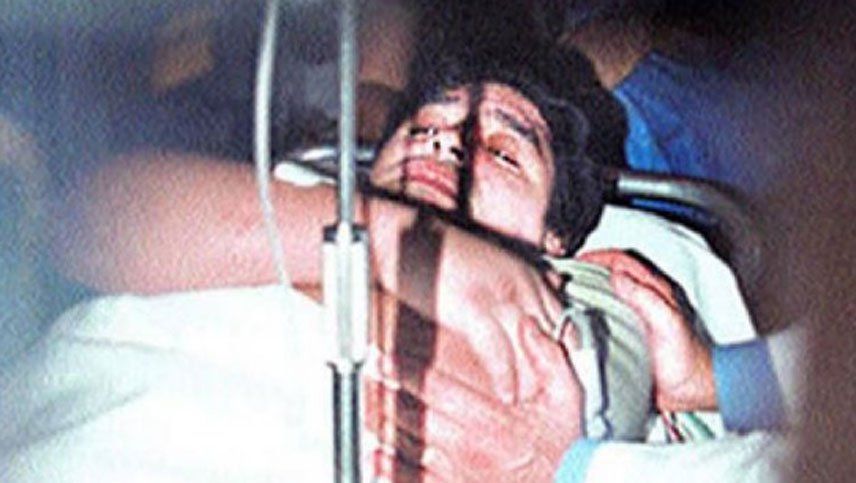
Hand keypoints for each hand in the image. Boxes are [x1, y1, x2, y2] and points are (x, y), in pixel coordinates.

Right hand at [367, 207, 567, 399]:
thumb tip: (540, 294)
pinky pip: (500, 353)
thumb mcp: (488, 263)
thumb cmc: (439, 251)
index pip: (563, 318)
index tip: (561, 371)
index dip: (565, 348)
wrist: (403, 235)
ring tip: (531, 399)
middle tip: (551, 394)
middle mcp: (522, 284)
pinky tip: (506, 393)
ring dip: (533, 379)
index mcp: (526, 274)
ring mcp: (502, 297)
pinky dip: (505, 378)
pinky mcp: (476, 309)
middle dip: (554, 368)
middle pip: (554, 336)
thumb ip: (516, 284)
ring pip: (533, 349)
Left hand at [368, 317, 582, 481]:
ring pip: (407, 445)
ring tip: (363, 407)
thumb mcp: (568, 397)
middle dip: (384, 393)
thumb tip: (529, 326)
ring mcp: (458, 472)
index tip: (384, 357)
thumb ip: (548, 359)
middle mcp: (468, 446)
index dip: (405, 371)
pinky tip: (375, 457)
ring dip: (381, 425)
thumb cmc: (565, 448)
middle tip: (363, 376)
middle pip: (412, 415)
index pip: (437, 389)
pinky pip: (413, 480)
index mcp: (490, 420)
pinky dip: (390, 468)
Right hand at [578, 249, 715, 411]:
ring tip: (564, 292)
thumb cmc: (687, 359)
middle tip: (564, 274)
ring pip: (606, 293)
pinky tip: (576, 319)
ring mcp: (634, 316)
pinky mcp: (627, 334)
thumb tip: (618, 276)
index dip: (599, 256)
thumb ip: (646, 297)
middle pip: (611, 273)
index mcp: (655, 291)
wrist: (692, 389)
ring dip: (586, 289)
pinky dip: (588, 312)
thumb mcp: (668, 322)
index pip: (623, 261)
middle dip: (587, 269)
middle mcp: (643, 299)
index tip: (578, 260)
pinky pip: (604, 316)